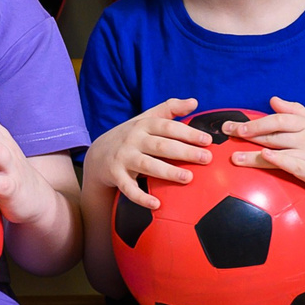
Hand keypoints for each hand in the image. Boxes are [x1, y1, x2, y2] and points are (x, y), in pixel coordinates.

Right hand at [91, 97, 212, 209]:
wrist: (98, 154)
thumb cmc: (131, 136)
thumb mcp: (146, 118)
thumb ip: (169, 109)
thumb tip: (194, 101)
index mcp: (143, 125)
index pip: (168, 127)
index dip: (188, 133)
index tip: (207, 141)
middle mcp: (133, 140)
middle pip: (161, 145)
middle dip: (184, 152)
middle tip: (206, 159)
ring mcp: (123, 158)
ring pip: (147, 165)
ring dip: (168, 172)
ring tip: (188, 178)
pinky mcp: (116, 175)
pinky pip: (129, 188)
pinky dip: (141, 197)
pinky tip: (156, 204)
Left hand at [225, 97, 304, 198]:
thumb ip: (296, 112)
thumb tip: (273, 99)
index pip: (277, 120)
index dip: (255, 122)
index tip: (233, 125)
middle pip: (273, 134)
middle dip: (247, 133)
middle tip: (225, 135)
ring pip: (279, 151)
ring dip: (254, 153)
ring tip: (233, 157)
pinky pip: (295, 166)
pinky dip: (280, 161)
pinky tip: (266, 158)